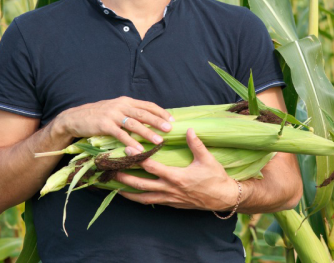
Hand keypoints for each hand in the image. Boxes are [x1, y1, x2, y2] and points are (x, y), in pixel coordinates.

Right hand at [52, 96, 172, 153]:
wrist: (75, 118)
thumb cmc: (97, 115)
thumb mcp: (115, 109)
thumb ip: (129, 112)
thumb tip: (148, 119)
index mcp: (125, 101)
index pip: (147, 105)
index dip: (160, 112)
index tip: (171, 119)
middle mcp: (121, 105)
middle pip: (143, 113)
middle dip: (158, 121)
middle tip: (170, 129)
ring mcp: (113, 115)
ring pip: (134, 124)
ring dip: (148, 133)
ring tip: (159, 141)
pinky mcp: (105, 125)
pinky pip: (121, 135)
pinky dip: (131, 143)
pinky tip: (138, 150)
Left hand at [116, 128, 241, 211]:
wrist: (223, 198)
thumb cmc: (216, 177)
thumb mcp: (207, 159)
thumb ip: (196, 144)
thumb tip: (188, 129)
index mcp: (177, 177)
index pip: (152, 167)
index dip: (138, 158)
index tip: (127, 150)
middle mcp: (170, 189)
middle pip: (141, 184)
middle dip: (125, 178)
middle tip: (111, 171)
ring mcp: (169, 199)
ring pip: (144, 197)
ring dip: (128, 192)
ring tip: (115, 187)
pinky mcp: (172, 204)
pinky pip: (152, 202)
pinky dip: (140, 199)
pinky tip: (133, 195)